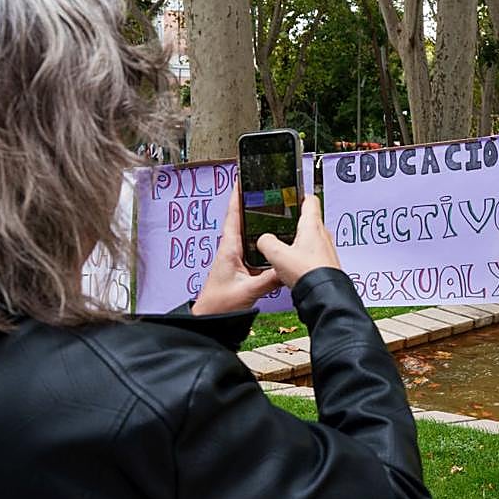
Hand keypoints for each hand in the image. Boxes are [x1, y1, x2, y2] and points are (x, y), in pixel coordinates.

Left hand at [191, 186, 282, 314]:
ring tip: (274, 209)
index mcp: (229, 248)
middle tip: (265, 188)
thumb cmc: (219, 305)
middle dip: (252, 203)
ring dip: (259, 222)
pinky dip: (264, 242)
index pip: (233, 215)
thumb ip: (270, 279)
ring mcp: (236, 259)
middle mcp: (232, 250)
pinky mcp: (242, 269)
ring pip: (250, 235)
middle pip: (243, 220)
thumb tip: (288, 267)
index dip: (237, 195)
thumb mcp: (248, 290)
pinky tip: (275, 242)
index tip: (242, 178)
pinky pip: (255, 250)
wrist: (210, 320)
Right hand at [256, 195, 341, 289]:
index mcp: (312, 225)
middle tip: (283, 221)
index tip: (293, 194)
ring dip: (299, 239)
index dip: (300, 195)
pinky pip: (313, 253)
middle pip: (310, 219)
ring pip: (311, 238)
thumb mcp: (277, 255)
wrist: (324, 295)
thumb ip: (266, 242)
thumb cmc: (310, 273)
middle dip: (296, 220)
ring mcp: (326, 250)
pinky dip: (303, 254)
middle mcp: (323, 235)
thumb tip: (263, 240)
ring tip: (285, 245)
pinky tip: (293, 264)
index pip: (310, 200)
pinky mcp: (326, 263)